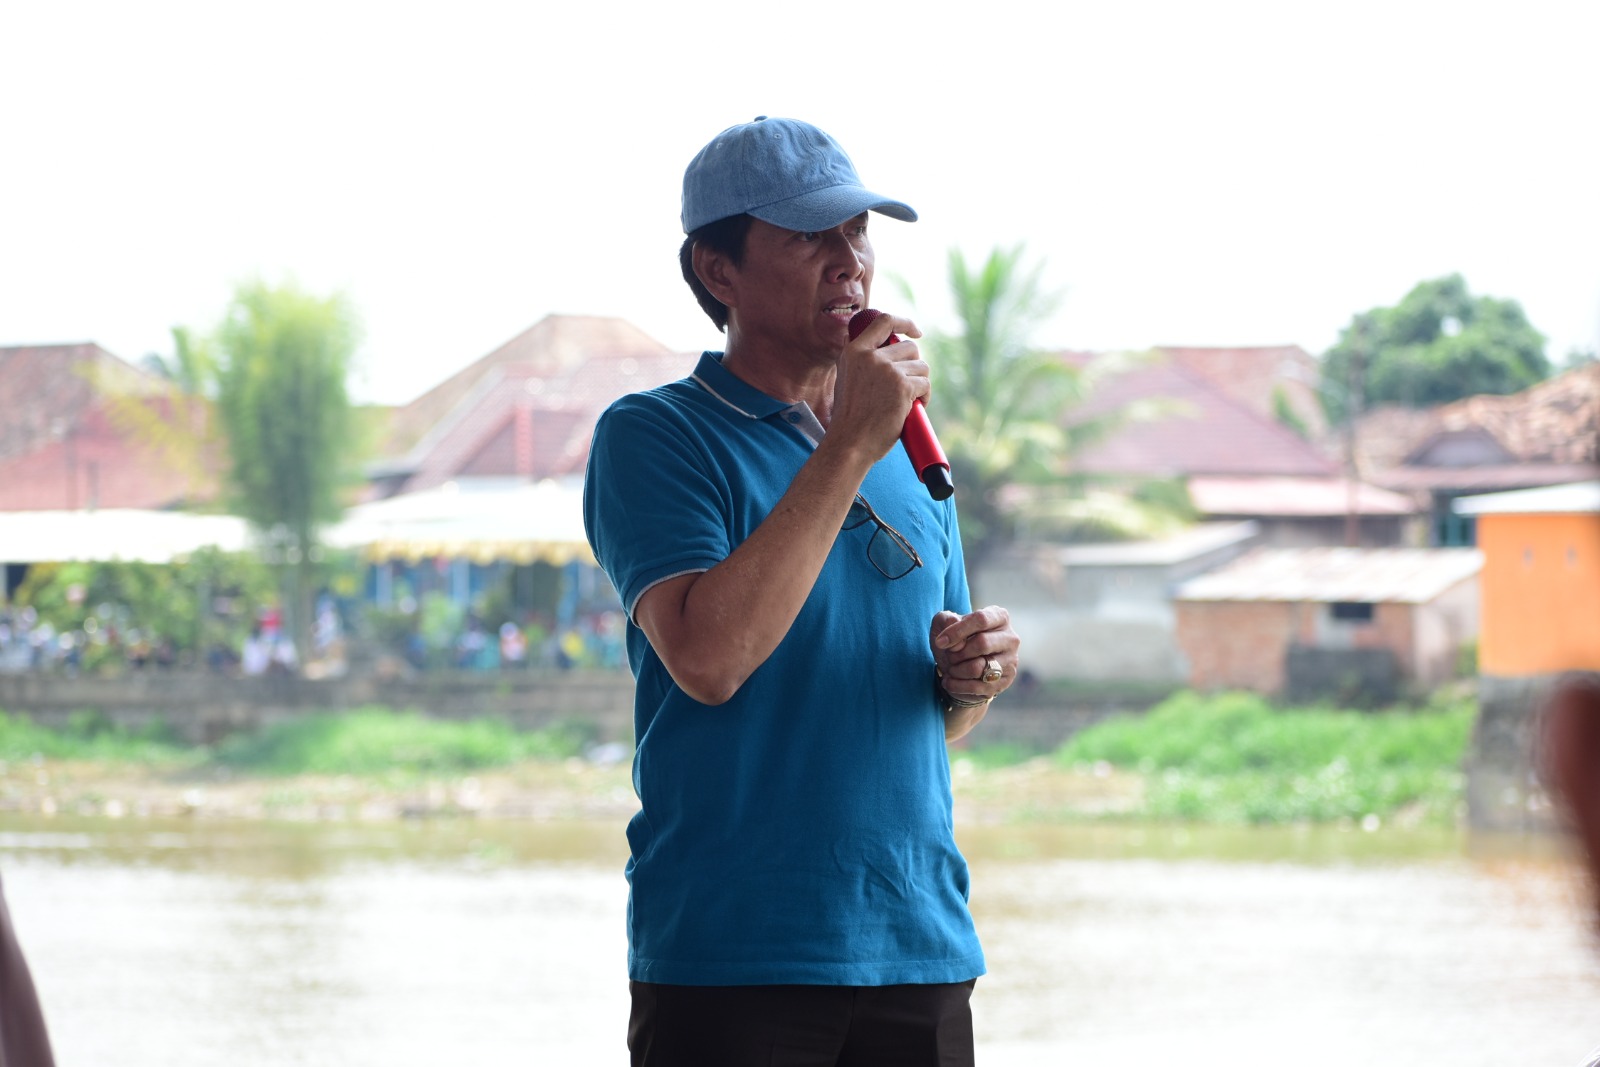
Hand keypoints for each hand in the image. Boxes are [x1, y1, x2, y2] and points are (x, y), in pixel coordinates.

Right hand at [829, 312, 926, 458]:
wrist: (850, 443)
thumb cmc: (850, 418)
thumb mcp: (846, 379)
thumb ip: (861, 360)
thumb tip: (883, 346)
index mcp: (854, 351)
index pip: (884, 321)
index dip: (905, 323)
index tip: (916, 332)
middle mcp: (870, 356)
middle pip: (910, 347)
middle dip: (915, 366)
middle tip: (909, 385)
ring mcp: (887, 370)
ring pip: (921, 366)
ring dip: (920, 383)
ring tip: (910, 401)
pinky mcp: (902, 386)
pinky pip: (925, 383)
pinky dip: (925, 396)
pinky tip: (915, 407)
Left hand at [930, 606, 1020, 703]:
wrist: (960, 667)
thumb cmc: (954, 640)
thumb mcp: (943, 624)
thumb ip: (946, 620)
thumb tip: (956, 633)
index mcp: (999, 616)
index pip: (981, 619)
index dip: (958, 631)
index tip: (940, 642)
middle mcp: (1010, 638)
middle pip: (982, 643)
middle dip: (957, 653)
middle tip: (949, 656)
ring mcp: (1011, 661)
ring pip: (978, 668)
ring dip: (956, 670)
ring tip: (951, 668)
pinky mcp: (1005, 681)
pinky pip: (977, 687)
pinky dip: (957, 685)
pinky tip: (949, 681)